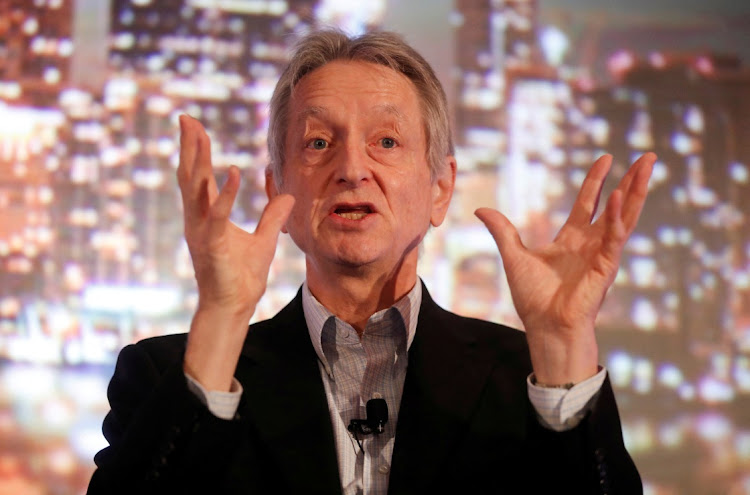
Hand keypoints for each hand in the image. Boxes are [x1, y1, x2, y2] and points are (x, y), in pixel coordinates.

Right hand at [177, 115, 293, 389]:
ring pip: (195, 188)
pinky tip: (230, 172)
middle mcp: (198, 220)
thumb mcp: (264, 238)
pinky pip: (217, 214)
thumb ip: (273, 215)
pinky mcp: (211, 244)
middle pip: (190, 175)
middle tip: (186, 117)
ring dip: (198, 159)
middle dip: (189, 146)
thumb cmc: (242, 276)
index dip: (197, 151)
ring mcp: (202, 231)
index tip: (195, 126)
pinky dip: (223, 193)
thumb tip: (286, 194)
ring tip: (199, 133)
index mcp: (207, 216)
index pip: (199, 176)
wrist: (234, 306)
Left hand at [475, 153, 654, 384]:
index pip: (588, 202)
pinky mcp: (606, 266)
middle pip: (616, 204)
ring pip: (625, 215)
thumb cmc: (533, 298)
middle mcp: (591, 243)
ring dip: (636, 190)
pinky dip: (618, 216)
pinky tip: (621, 196)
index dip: (597, 181)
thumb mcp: (514, 255)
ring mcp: (602, 254)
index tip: (606, 159)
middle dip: (630, 180)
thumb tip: (481, 209)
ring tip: (648, 165)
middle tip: (647, 156)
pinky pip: (614, 236)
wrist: (544, 325)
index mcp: (572, 239)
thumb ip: (502, 230)